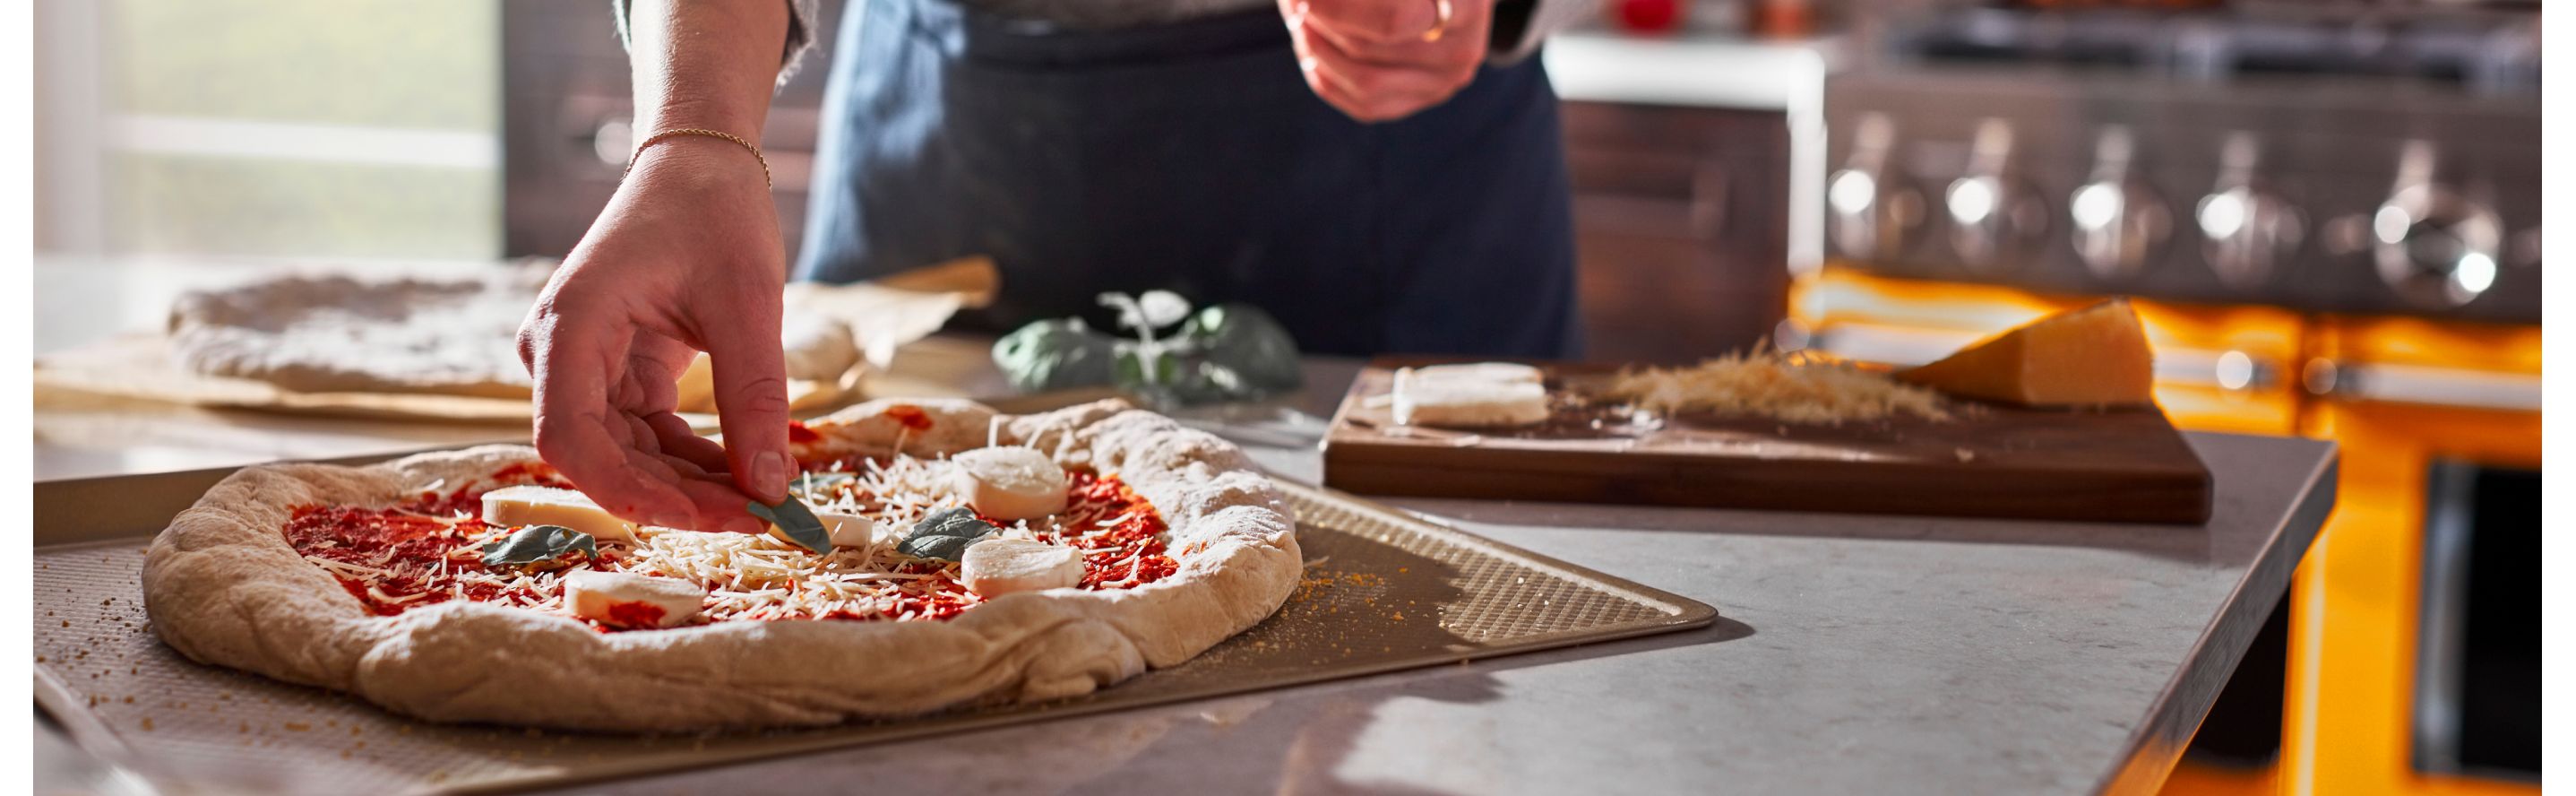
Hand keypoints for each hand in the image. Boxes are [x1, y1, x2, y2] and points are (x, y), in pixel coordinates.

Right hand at [516, 137, 793, 534]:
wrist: (699, 164)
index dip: (634, 492)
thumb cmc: (715, 213)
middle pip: (601, 457)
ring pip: (626, 456)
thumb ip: (755, 397)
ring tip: (764, 501)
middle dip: (679, 496)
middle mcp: (559, 353)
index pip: (569, 439)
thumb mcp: (747, 302)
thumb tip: (771, 489)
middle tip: (761, 517)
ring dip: (691, 485)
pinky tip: (748, 475)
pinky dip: (695, 461)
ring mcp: (582, 366)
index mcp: (568, 326)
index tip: (710, 516)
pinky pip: (646, 437)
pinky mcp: (615, 373)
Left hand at [1281, 0, 1493, 122]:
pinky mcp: (1420, 101)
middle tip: (1295, 3)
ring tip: (1299, 21)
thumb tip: (1305, 2)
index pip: (1392, 20)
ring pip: (1364, 81)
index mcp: (1466, 2)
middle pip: (1369, 47)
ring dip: (1317, 51)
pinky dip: (1327, 78)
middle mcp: (1463, 48)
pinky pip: (1365, 105)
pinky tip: (1310, 50)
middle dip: (1320, 23)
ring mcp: (1444, 82)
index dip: (1337, 9)